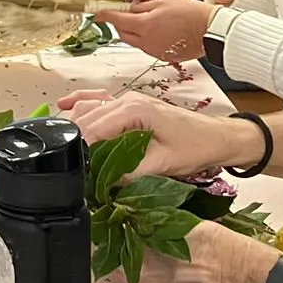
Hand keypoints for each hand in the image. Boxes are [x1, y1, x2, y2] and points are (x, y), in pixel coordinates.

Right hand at [57, 89, 260, 179]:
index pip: (93, 128)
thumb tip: (103, 182)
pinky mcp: (131, 107)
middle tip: (65, 166)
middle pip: (86, 117)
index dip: (79, 150)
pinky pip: (98, 101)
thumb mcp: (163, 164)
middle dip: (73, 140)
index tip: (71, 170)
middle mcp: (126, 100)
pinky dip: (81, 104)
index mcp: (133, 109)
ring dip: (74, 125)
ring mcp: (127, 101)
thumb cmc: (196, 146)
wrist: (219, 137)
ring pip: (89, 108)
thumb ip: (131, 171)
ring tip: (63, 149)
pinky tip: (64, 107)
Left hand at [109, 0, 216, 62]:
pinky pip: (146, 47)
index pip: (116, 20)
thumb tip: (128, 9)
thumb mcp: (163, 1)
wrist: (211, 31)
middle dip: (119, 23)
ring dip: (132, 31)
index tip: (97, 13)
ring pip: (134, 41)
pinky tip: (156, 29)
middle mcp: (146, 42)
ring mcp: (154, 51)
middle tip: (123, 13)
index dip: (105, 15)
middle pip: (123, 33)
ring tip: (144, 19)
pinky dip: (145, 38)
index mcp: (144, 26)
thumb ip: (141, 6)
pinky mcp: (163, 56)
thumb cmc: (190, 13)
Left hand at [113, 222, 278, 282]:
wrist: (239, 273)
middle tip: (130, 222)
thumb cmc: (214, 247)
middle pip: (114, 257)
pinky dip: (143, 269)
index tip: (115, 213)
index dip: (110, 224)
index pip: (106, 241)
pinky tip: (157, 256)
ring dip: (130, 254)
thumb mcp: (174, 221)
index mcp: (136, 266)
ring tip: (146, 238)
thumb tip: (122, 210)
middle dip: (119, 239)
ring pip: (125, 270)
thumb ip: (143, 218)